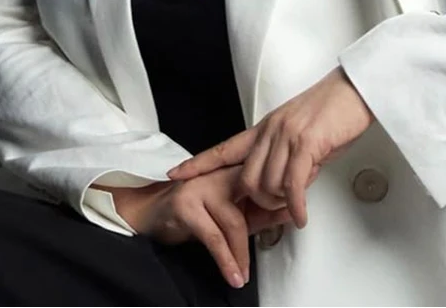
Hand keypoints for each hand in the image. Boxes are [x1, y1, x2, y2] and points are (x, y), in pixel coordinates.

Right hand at [113, 166, 292, 288]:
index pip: (262, 181)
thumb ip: (258, 213)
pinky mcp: (186, 204)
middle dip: (266, 225)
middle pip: (253, 200)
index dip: (279, 198)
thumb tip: (290, 213)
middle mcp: (218, 174)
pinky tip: (232, 273)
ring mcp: (201, 187)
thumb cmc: (191, 212)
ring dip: (241, 255)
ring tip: (243, 275)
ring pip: (234, 222)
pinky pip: (213, 236)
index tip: (295, 214)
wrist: (150, 210)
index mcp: (231, 169)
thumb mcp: (231, 213)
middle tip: (272, 249)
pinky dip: (226, 259)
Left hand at [166, 66, 374, 227]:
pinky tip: (300, 216)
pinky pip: (291, 184)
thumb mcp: (303, 134)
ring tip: (294, 208)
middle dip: (256, 202)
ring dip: (279, 204)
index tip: (177, 173)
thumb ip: (288, 157)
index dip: (199, 163)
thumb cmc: (334, 111)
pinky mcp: (306, 143)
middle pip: (245, 178)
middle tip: (275, 212)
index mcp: (266, 127)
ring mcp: (287, 136)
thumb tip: (287, 184)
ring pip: (266, 183)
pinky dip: (294, 205)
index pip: (225, 147)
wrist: (355, 90)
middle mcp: (271, 131)